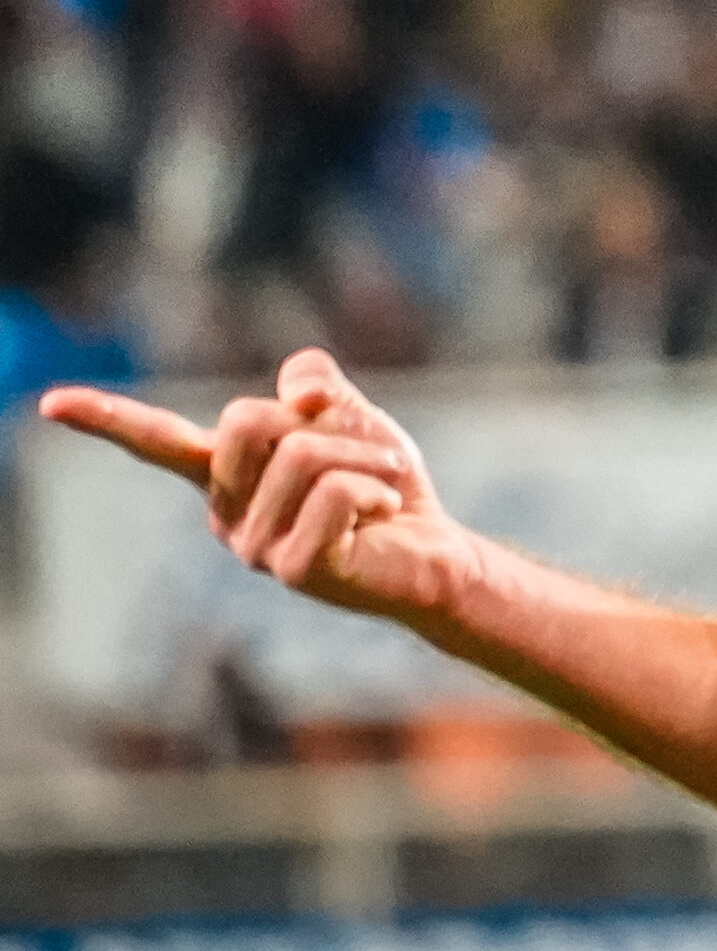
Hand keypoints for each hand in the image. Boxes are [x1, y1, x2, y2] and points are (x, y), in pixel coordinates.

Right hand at [40, 349, 482, 627]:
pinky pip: (334, 492)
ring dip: (362, 454)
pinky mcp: (291, 571)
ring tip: (380, 486)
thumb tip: (296, 394)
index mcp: (226, 474)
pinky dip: (376, 486)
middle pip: (246, 419)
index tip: (49, 405)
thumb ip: (311, 379)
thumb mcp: (347, 412)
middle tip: (353, 453)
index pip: (156, 441)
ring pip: (300, 454)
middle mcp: (226, 514)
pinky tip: (384, 514)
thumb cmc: (380, 481)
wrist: (432, 549)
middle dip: (314, 420)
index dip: (104, 418)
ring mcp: (253, 549)